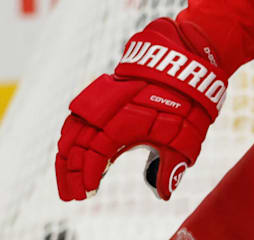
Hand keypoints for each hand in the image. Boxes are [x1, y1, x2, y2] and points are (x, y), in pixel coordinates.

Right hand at [55, 18, 227, 200]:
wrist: (185, 59)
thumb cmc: (187, 102)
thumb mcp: (186, 138)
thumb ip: (171, 167)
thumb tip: (163, 193)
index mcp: (124, 123)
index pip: (95, 155)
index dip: (88, 176)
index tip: (89, 193)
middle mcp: (107, 110)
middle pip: (76, 146)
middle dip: (71, 173)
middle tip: (72, 195)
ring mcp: (103, 99)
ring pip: (72, 130)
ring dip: (66, 156)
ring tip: (68, 178)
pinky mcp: (103, 92)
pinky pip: (78, 116)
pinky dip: (70, 136)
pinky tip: (71, 150)